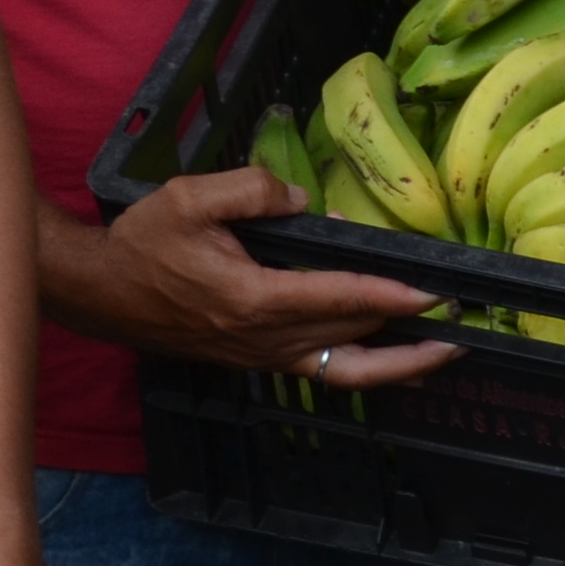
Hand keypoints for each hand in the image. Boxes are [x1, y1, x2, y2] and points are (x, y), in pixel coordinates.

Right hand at [55, 169, 460, 386]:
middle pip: (353, 344)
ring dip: (396, 365)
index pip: (339, 299)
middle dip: (411, 336)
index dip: (391, 297)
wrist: (101, 292)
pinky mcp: (255, 362)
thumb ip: (254, 191)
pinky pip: (320, 373)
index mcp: (252, 298)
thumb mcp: (191, 197)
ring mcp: (260, 357)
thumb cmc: (143, 242)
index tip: (435, 294)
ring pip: (342, 371)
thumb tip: (306, 205)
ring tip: (441, 355)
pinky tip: (387, 360)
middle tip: (463, 323)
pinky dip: (361, 370)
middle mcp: (263, 338)